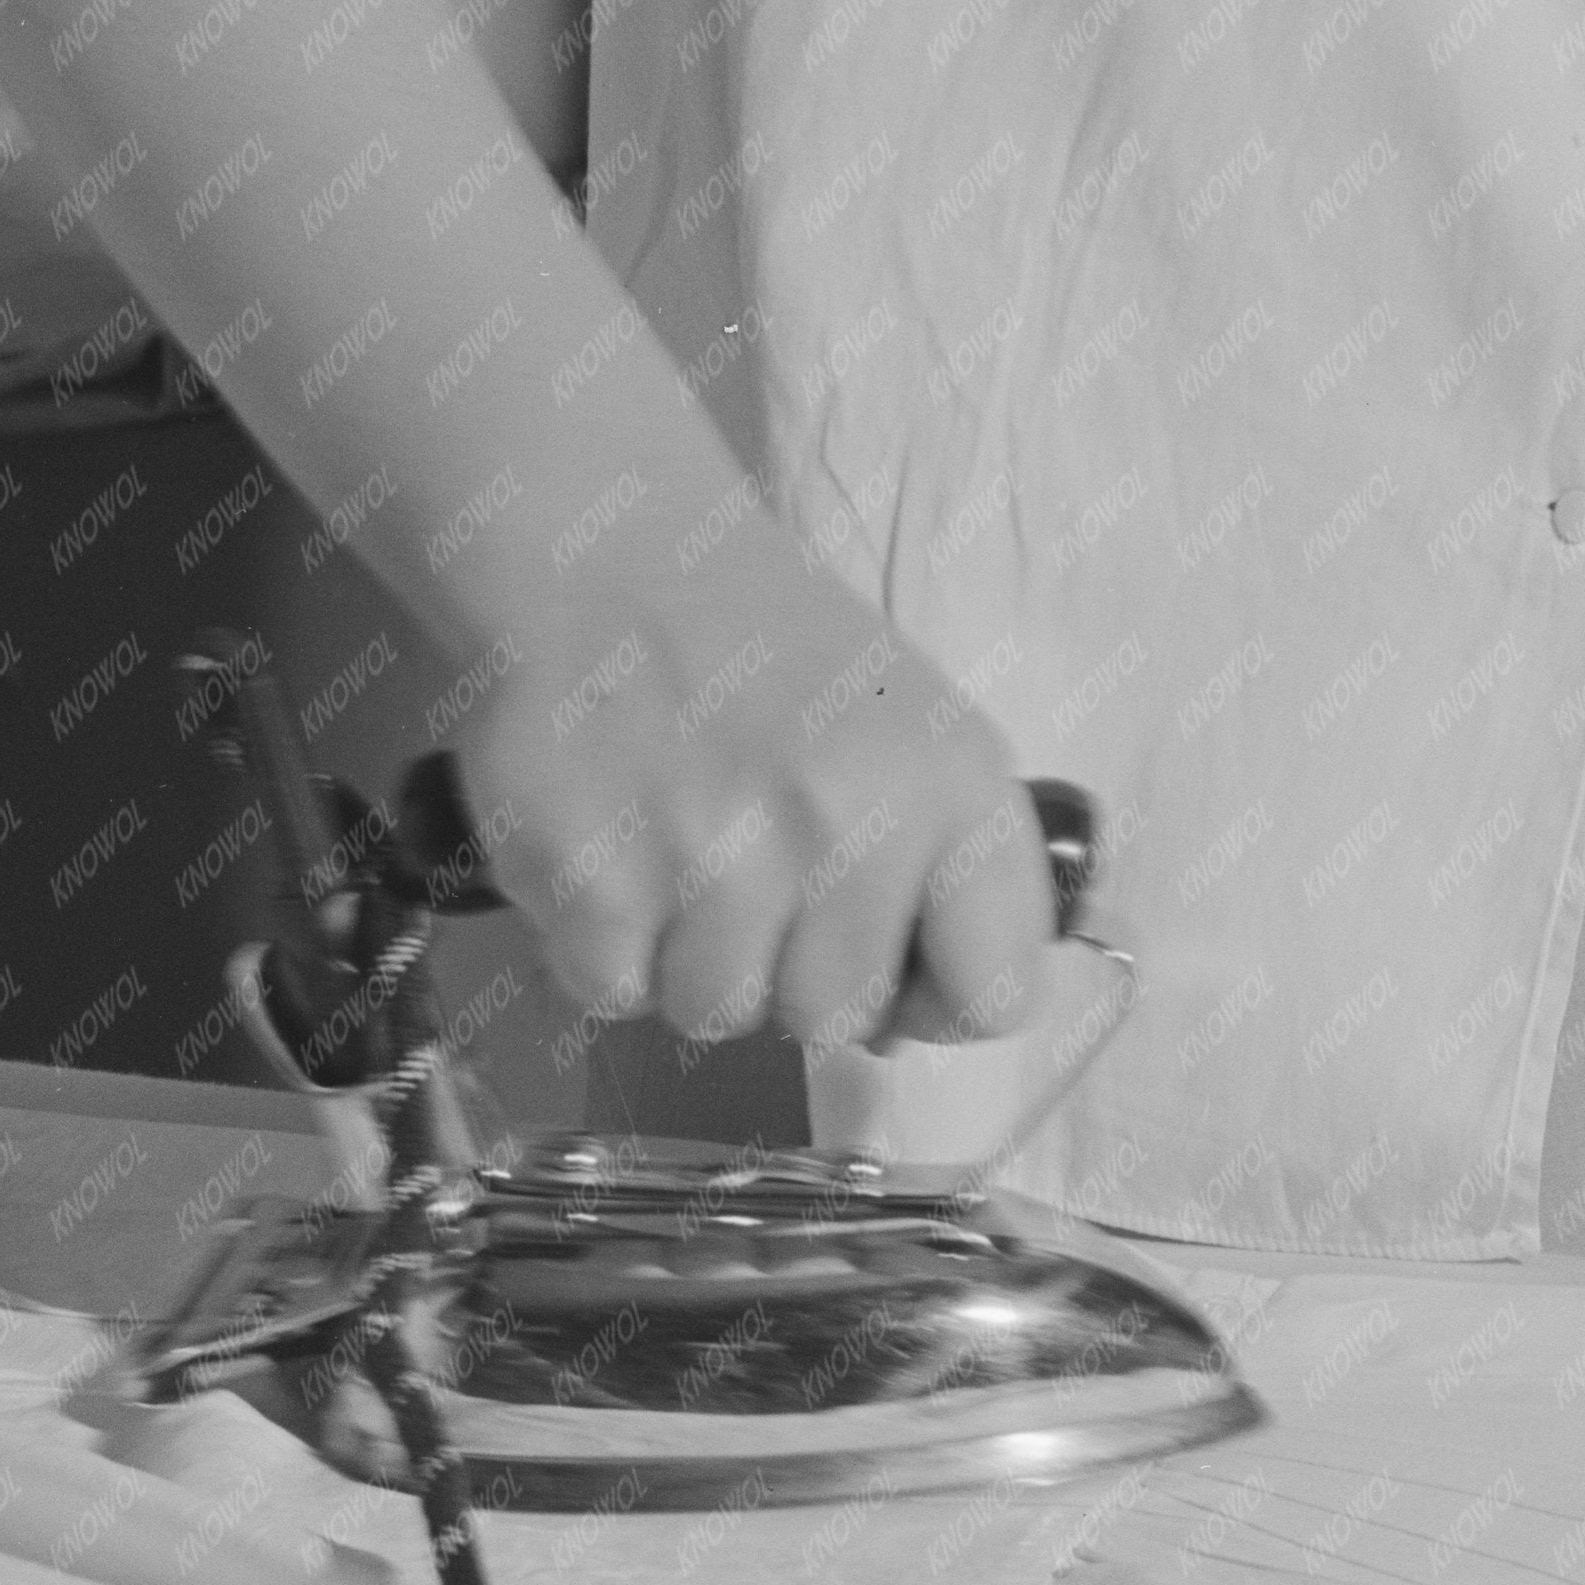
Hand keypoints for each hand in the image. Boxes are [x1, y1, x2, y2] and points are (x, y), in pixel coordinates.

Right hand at [445, 506, 1052, 1058]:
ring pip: (715, 1014)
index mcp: (950, 782)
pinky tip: (611, 848)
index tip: (896, 953)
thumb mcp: (913, 731)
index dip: (941, 997)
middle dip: (791, 977)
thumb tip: (920, 1023)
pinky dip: (600, 943)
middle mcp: (845, 816)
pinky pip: (611, 989)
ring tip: (678, 854)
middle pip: (834, 1020)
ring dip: (689, 960)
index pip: (996, 991)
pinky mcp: (589, 871)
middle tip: (755, 881)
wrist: (614, 560)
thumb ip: (943, 873)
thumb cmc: (779, 662)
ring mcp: (713, 846)